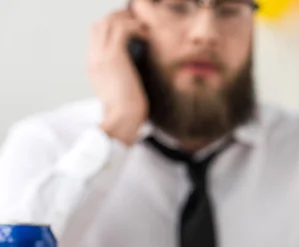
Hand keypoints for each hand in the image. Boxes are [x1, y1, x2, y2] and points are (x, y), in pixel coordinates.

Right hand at [88, 10, 148, 145]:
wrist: (122, 121)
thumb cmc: (127, 111)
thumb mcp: (121, 90)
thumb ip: (123, 76)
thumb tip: (135, 71)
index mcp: (94, 66)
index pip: (96, 35)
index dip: (113, 26)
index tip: (132, 29)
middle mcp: (94, 58)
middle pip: (100, 23)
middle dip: (119, 18)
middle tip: (138, 23)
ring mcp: (102, 56)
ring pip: (109, 22)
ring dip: (128, 20)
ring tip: (144, 27)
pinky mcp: (114, 57)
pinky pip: (122, 29)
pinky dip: (135, 27)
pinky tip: (147, 35)